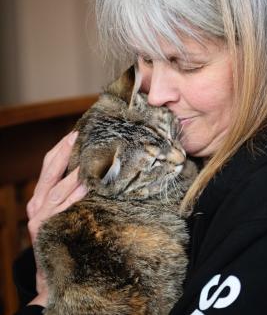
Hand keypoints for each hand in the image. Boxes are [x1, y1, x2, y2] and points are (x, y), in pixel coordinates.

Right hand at [26, 131, 87, 306]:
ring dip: (72, 173)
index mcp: (39, 197)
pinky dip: (75, 198)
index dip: (60, 150)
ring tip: (86, 159)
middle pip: (49, 173)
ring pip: (56, 190)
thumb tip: (91, 172)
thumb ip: (69, 193)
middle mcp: (36, 204)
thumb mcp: (60, 212)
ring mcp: (40, 218)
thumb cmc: (61, 235)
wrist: (51, 271)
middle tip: (77, 136)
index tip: (74, 134)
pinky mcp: (47, 230)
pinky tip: (87, 187)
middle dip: (63, 153)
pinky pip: (64, 210)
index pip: (48, 166)